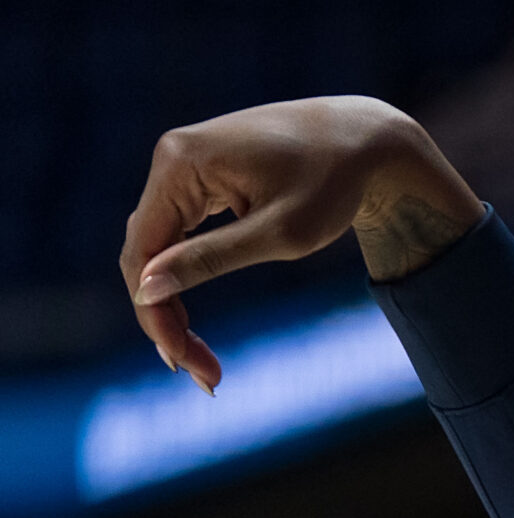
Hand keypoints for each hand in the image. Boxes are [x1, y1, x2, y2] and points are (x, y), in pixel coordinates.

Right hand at [121, 96, 480, 393]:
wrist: (367, 140)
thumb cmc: (334, 183)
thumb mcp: (280, 233)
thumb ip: (211, 259)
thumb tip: (147, 288)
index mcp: (181, 163)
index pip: (143, 250)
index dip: (153, 312)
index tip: (182, 363)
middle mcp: (172, 157)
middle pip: (146, 251)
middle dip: (166, 317)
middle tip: (202, 376)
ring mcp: (186, 164)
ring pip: (161, 246)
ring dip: (174, 302)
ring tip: (204, 360)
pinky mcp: (204, 176)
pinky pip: (180, 233)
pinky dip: (188, 274)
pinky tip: (196, 319)